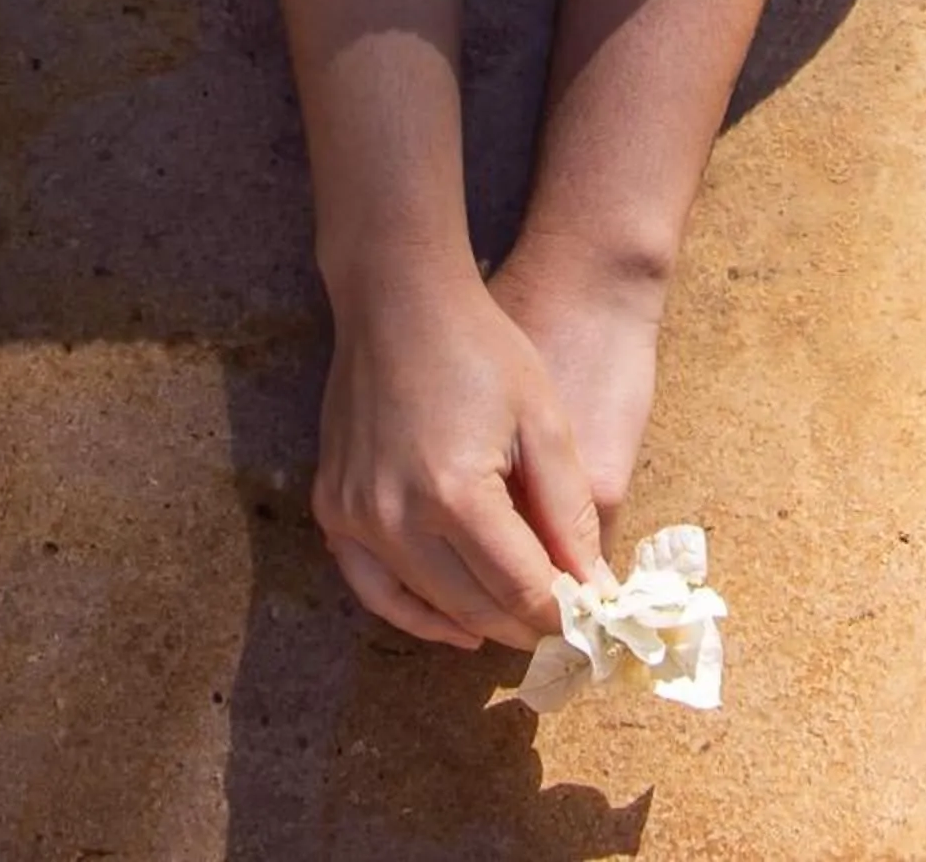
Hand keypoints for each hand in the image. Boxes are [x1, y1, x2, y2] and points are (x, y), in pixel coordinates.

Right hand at [312, 262, 608, 651]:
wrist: (399, 299)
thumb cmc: (480, 347)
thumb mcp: (542, 419)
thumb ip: (569, 509)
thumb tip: (593, 586)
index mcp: (456, 493)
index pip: (521, 589)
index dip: (563, 612)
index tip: (592, 617)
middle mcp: (397, 517)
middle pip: (475, 606)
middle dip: (526, 624)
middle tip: (564, 627)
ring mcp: (355, 515)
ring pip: (426, 605)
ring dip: (478, 624)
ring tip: (519, 625)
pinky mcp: (332, 507)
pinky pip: (372, 587)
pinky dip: (413, 613)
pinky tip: (453, 622)